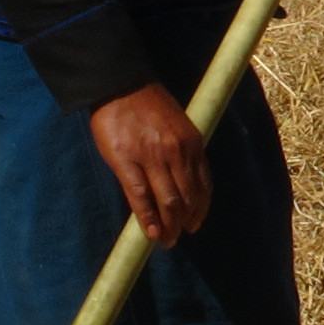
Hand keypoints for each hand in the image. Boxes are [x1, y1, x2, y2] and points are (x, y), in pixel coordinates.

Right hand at [89, 81, 212, 245]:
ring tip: (165, 240)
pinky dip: (148, 218)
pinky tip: (150, 232)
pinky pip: (140, 197)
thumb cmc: (147, 105)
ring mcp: (152, 158)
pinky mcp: (127, 162)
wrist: (120, 84)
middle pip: (187, 198)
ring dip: (169, 226)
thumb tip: (182, 181)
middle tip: (179, 236)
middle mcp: (177, 152)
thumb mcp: (177, 125)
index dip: (200, 209)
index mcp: (192, 143)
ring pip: (167, 201)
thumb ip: (182, 151)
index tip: (195, 223)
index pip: (203, 185)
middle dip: (185, 222)